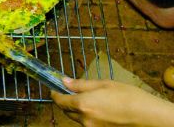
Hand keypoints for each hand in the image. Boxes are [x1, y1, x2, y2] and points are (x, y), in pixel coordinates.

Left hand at [52, 78, 173, 126]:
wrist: (148, 116)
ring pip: (77, 119)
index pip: (59, 101)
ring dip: (77, 110)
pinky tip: (100, 110)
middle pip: (67, 111)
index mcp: (83, 104)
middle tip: (72, 92)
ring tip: (90, 100)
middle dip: (66, 102)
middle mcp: (85, 119)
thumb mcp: (103, 84)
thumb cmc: (128, 96)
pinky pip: (88, 124)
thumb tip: (64, 81)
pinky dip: (88, 117)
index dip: (55, 94)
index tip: (55, 88)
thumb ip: (81, 84)